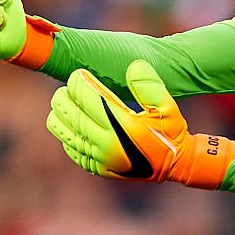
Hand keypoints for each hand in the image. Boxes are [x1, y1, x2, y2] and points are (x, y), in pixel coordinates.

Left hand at [46, 60, 234, 188]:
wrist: (175, 164)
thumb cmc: (170, 131)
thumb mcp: (167, 106)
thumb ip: (150, 85)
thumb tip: (133, 66)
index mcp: (123, 126)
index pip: (89, 98)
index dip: (79, 83)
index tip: (78, 74)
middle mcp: (107, 144)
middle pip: (73, 115)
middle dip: (65, 97)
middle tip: (66, 87)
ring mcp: (100, 158)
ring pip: (66, 133)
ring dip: (59, 115)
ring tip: (62, 102)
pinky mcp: (98, 168)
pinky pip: (72, 149)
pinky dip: (66, 134)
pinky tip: (70, 123)